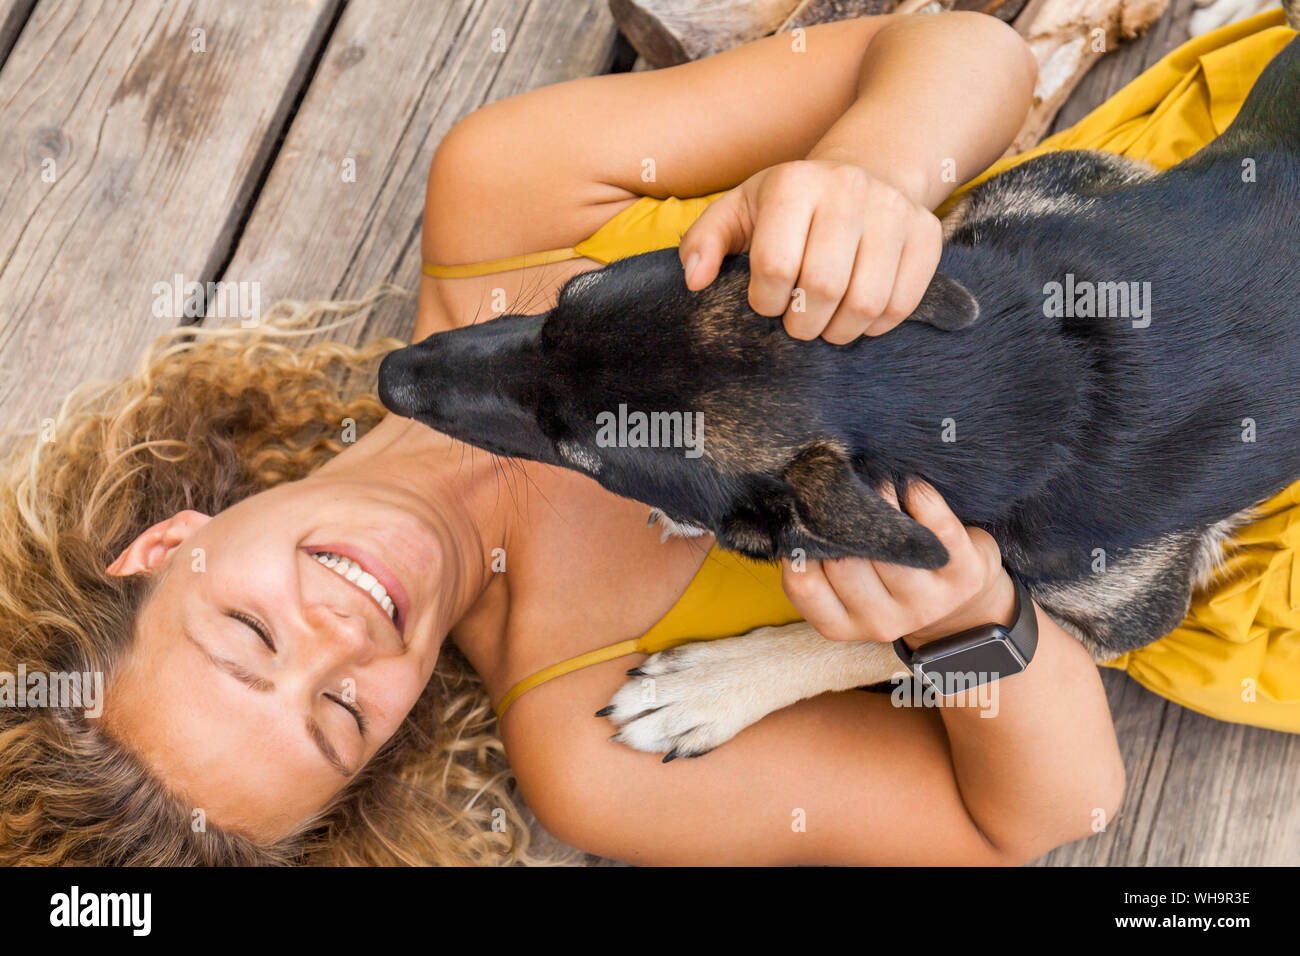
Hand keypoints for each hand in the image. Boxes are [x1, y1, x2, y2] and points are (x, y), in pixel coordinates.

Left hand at [678, 159, 942, 342]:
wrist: (867, 170)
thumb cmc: (790, 203)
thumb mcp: (739, 210)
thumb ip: (706, 242)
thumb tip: (694, 281)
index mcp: (794, 183)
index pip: (776, 264)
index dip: (766, 300)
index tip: (766, 302)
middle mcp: (849, 189)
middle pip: (823, 287)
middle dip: (802, 324)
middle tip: (796, 325)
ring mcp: (893, 210)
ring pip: (866, 302)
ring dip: (839, 331)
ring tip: (825, 326)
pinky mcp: (926, 234)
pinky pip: (902, 303)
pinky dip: (876, 325)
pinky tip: (858, 317)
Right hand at [780, 480, 1015, 647]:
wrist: (958, 599)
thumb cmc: (887, 576)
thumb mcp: (844, 583)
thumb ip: (816, 557)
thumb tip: (789, 505)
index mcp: (843, 624)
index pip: (803, 585)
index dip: (798, 544)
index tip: (804, 514)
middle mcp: (882, 622)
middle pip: (843, 563)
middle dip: (839, 517)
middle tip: (839, 487)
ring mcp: (925, 603)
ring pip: (889, 542)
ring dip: (879, 498)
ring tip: (877, 481)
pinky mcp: (962, 576)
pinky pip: (937, 525)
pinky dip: (920, 495)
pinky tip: (911, 485)